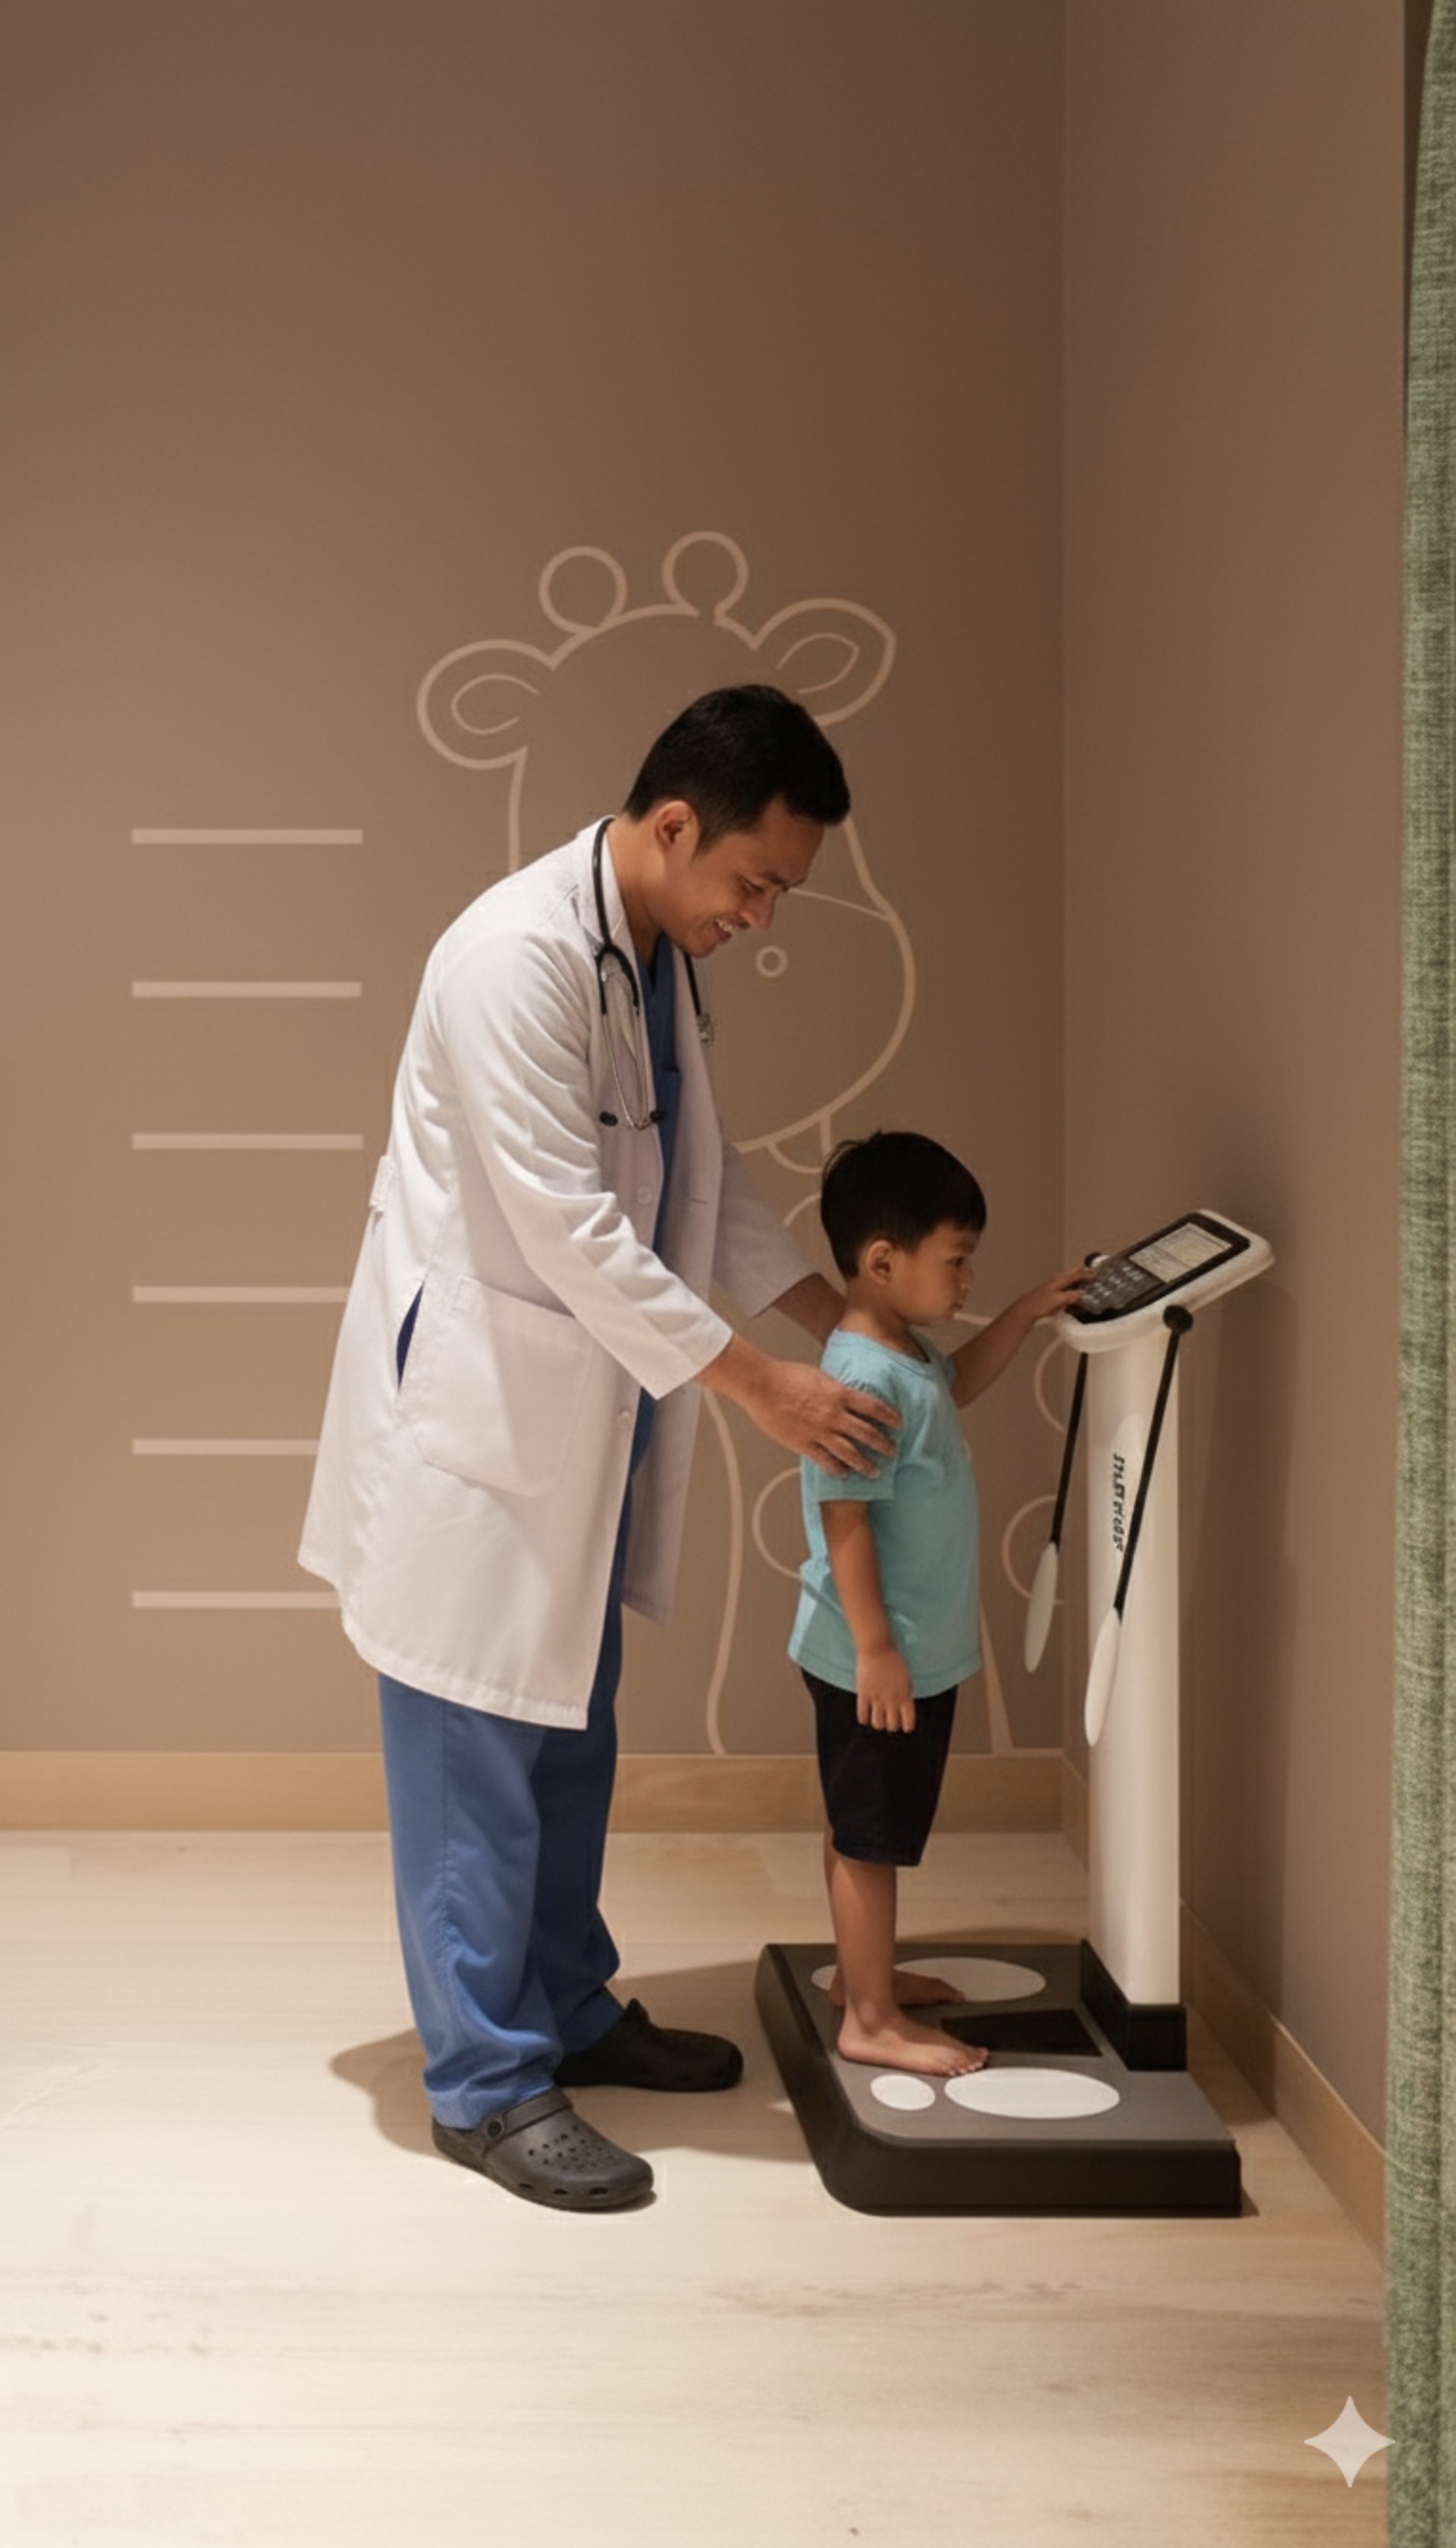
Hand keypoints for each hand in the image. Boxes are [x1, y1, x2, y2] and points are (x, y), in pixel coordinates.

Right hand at [739, 1355, 899, 1477]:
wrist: (762, 1385)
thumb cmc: (786, 1375)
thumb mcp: (819, 1376)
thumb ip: (834, 1388)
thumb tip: (845, 1392)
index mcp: (839, 1394)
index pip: (873, 1406)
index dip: (889, 1416)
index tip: (899, 1423)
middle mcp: (834, 1415)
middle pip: (867, 1432)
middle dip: (883, 1443)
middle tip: (893, 1451)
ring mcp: (820, 1431)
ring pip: (850, 1452)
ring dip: (865, 1463)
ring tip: (875, 1472)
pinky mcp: (804, 1443)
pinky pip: (825, 1460)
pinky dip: (837, 1469)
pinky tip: (843, 1474)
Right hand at [856, 1645, 915, 1731]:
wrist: (877, 1649)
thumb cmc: (893, 1660)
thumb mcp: (906, 1679)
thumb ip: (905, 1694)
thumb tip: (903, 1707)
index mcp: (905, 1696)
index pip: (908, 1722)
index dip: (907, 1726)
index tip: (905, 1726)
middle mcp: (892, 1700)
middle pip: (892, 1726)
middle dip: (892, 1726)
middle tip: (889, 1720)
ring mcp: (877, 1699)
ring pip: (878, 1724)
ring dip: (878, 1723)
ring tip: (877, 1717)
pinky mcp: (863, 1695)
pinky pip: (862, 1715)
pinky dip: (864, 1719)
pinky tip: (865, 1716)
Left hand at [1019, 1264, 1093, 1321]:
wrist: (1026, 1309)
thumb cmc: (1040, 1303)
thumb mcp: (1058, 1300)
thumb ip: (1070, 1296)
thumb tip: (1079, 1294)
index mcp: (1059, 1281)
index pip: (1075, 1275)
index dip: (1086, 1275)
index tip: (1095, 1274)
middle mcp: (1056, 1282)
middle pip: (1070, 1274)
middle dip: (1080, 1272)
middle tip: (1089, 1270)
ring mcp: (1051, 1287)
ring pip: (1066, 1280)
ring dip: (1075, 1279)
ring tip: (1082, 1279)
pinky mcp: (1048, 1295)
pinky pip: (1062, 1288)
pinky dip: (1069, 1288)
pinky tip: (1069, 1292)